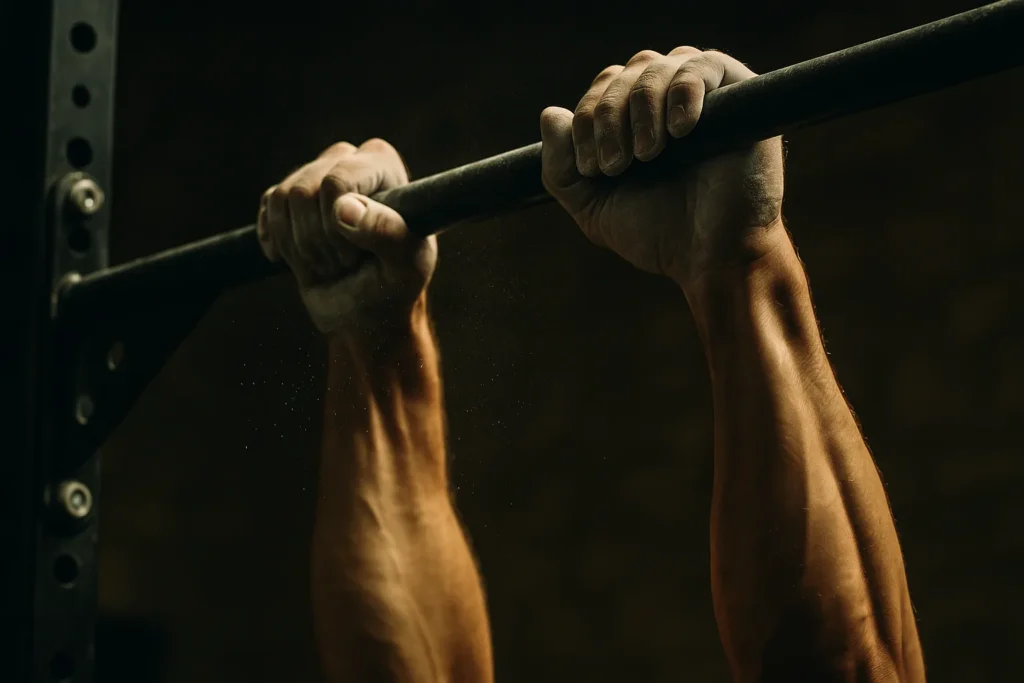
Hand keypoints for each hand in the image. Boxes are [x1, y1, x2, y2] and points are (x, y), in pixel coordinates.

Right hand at [257, 139, 436, 335]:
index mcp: (383, 164)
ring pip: (281, 199)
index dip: (336, 225)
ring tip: (328, 263)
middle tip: (343, 264)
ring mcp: (316, 175)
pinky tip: (301, 261)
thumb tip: (344, 208)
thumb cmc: (393, 286)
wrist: (364, 311)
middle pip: (303, 191)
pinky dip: (279, 244)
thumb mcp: (406, 267)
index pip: (337, 180)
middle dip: (317, 240)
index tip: (357, 254)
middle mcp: (349, 160)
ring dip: (300, 247)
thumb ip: (388, 235)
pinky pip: (268, 207)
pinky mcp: (290, 197)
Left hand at [540, 47, 784, 291]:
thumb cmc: (659, 234)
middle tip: (615, 166)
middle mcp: (666, 103)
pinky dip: (683, 91)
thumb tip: (550, 113)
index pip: (601, 89)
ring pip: (656, 66)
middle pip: (624, 73)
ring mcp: (703, 96)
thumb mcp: (594, 207)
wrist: (712, 258)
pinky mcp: (740, 96)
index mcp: (634, 123)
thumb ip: (561, 168)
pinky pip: (705, 64)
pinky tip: (678, 130)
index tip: (591, 169)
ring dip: (640, 107)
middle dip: (607, 116)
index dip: (586, 120)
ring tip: (647, 155)